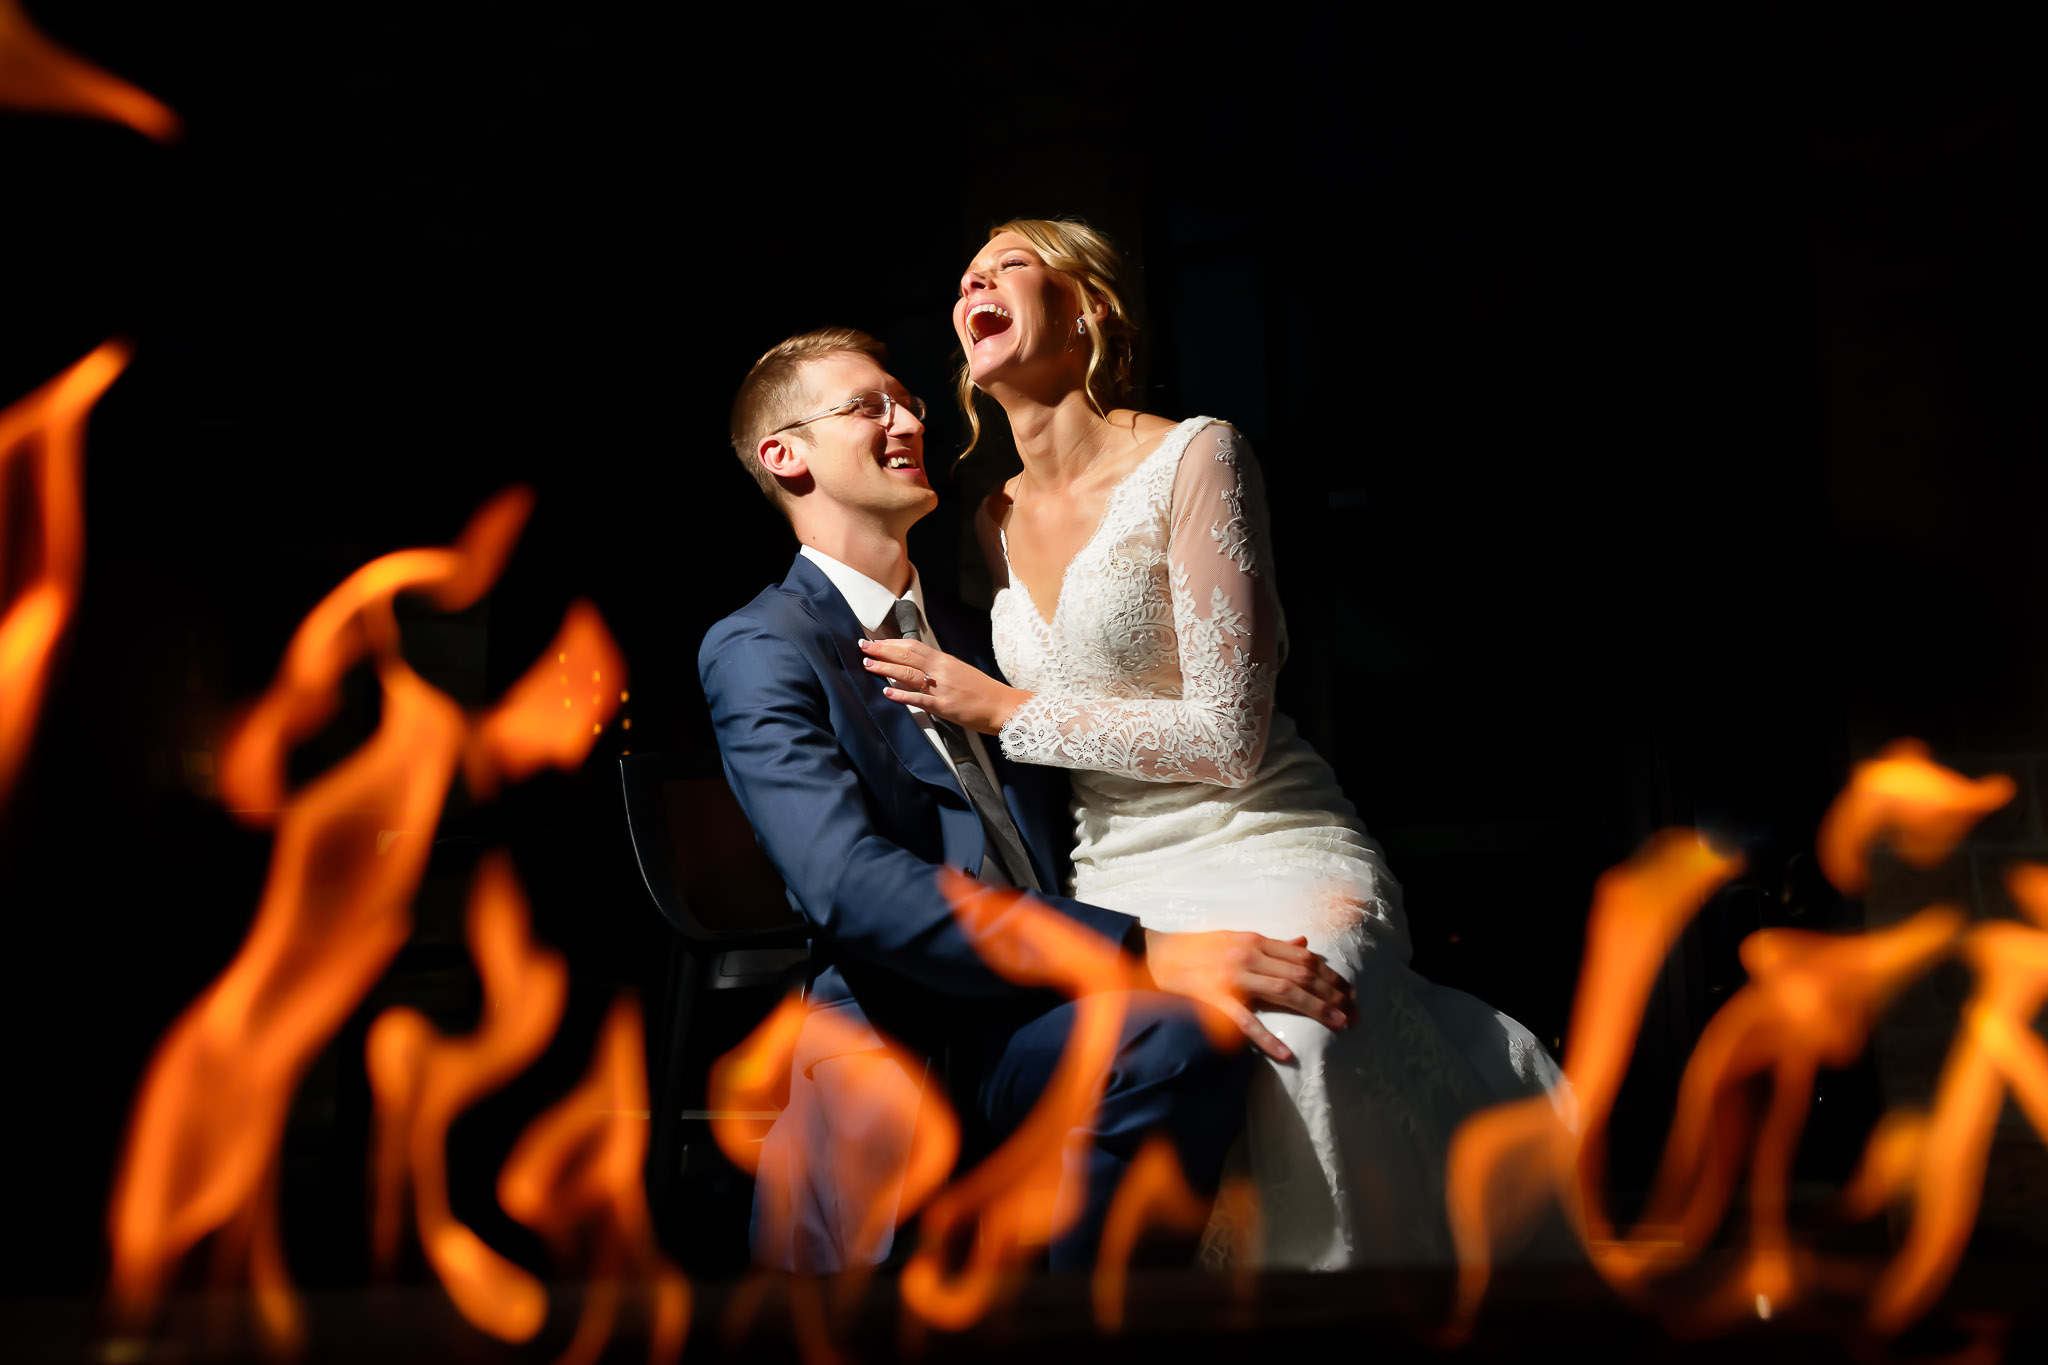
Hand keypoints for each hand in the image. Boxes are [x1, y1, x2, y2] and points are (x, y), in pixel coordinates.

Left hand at [858, 637, 1031, 734]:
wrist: (1002, 705)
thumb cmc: (982, 691)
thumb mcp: (959, 672)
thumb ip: (938, 668)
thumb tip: (917, 665)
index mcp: (945, 660)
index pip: (913, 646)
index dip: (892, 643)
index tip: (876, 641)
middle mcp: (941, 670)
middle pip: (906, 655)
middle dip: (882, 651)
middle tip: (863, 647)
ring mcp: (941, 687)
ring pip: (908, 673)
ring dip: (885, 668)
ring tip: (867, 665)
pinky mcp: (943, 706)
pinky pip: (918, 698)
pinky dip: (901, 695)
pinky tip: (886, 692)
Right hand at [1137, 929, 1354, 1063]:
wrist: (1158, 957)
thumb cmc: (1198, 949)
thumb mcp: (1237, 938)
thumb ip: (1271, 945)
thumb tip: (1304, 943)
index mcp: (1255, 940)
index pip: (1303, 957)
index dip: (1330, 974)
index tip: (1349, 991)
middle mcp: (1248, 955)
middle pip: (1301, 974)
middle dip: (1332, 993)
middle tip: (1353, 1012)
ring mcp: (1233, 977)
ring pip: (1285, 992)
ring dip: (1316, 1008)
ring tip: (1338, 1024)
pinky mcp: (1216, 999)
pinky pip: (1246, 1021)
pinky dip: (1266, 1038)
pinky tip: (1285, 1053)